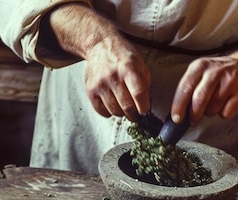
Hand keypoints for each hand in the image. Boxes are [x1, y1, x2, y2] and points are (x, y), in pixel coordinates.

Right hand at [47, 4, 150, 119]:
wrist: (99, 45)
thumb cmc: (121, 55)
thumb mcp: (140, 64)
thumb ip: (146, 83)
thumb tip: (146, 103)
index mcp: (128, 68)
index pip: (138, 93)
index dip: (144, 107)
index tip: (145, 110)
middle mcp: (113, 76)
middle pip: (127, 106)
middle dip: (134, 115)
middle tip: (136, 114)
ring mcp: (100, 84)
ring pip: (115, 111)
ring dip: (122, 113)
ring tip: (124, 107)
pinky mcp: (90, 90)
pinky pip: (101, 111)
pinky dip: (109, 113)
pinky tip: (112, 105)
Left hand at [171, 56, 237, 124]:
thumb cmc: (216, 74)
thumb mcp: (199, 73)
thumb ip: (188, 89)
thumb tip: (178, 113)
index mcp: (200, 66)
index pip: (185, 88)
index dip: (179, 105)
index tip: (176, 119)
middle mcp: (215, 71)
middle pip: (199, 99)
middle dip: (194, 114)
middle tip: (193, 120)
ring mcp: (230, 81)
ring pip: (213, 108)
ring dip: (209, 112)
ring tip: (212, 105)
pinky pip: (226, 112)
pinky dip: (223, 113)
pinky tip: (224, 104)